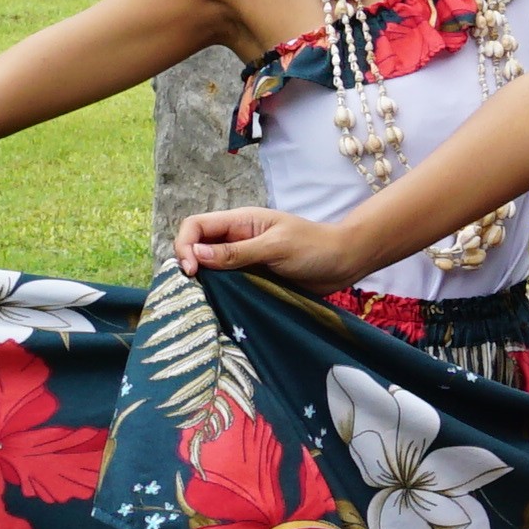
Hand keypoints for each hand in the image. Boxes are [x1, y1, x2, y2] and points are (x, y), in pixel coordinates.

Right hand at [172, 207, 355, 286]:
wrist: (344, 263)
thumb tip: (195, 254)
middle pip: (197, 247)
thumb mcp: (275, 247)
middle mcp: (237, 239)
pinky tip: (220, 305)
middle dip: (189, 265)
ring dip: (204, 283)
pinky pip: (228, 285)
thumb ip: (236, 252)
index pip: (196, 226)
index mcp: (240, 222)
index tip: (192, 271)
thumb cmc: (314, 247)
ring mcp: (244, 260)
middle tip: (194, 291)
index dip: (185, 246)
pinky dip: (220, 293)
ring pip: (210, 269)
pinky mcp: (253, 278)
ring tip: (203, 301)